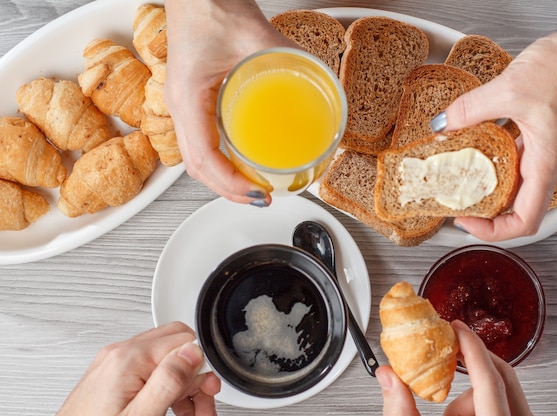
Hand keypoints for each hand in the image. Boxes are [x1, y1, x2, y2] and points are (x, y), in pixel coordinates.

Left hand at [19, 322, 220, 415]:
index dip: (202, 366)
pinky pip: (152, 379)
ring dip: (186, 394)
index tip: (208, 389)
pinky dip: (169, 398)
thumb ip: (170, 380)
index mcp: (128, 360)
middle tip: (204, 407)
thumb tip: (192, 350)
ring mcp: (116, 367)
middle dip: (197, 380)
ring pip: (168, 367)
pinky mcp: (115, 381)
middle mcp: (120, 357)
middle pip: (177, 351)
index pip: (183, 340)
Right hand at [163, 0, 296, 205]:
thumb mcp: (257, 35)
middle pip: (197, 168)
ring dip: (222, 182)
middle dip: (229, 191)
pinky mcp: (192, 103)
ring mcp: (182, 106)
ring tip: (252, 190)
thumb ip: (290, 59)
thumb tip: (322, 88)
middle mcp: (179, 106)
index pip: (203, 157)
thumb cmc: (211, 7)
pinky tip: (238, 166)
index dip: (231, 184)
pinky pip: (199, 144)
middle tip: (262, 199)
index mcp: (188, 97)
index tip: (259, 193)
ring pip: (196, 160)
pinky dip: (218, 165)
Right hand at [376, 320, 551, 415]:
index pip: (490, 379)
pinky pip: (507, 408)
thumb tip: (389, 379)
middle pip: (500, 379)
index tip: (457, 328)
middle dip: (465, 378)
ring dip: (470, 405)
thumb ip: (401, 415)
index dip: (471, 347)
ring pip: (500, 394)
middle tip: (444, 363)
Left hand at [438, 0, 556, 240]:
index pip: (524, 221)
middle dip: (484, 211)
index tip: (466, 222)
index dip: (494, 231)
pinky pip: (513, 159)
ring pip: (513, 184)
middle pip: (515, 207)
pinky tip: (472, 147)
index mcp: (544, 165)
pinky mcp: (539, 135)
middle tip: (455, 203)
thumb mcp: (508, 90)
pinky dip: (491, 160)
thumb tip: (443, 123)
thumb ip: (470, 109)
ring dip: (486, 186)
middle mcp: (546, 164)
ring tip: (457, 180)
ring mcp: (543, 150)